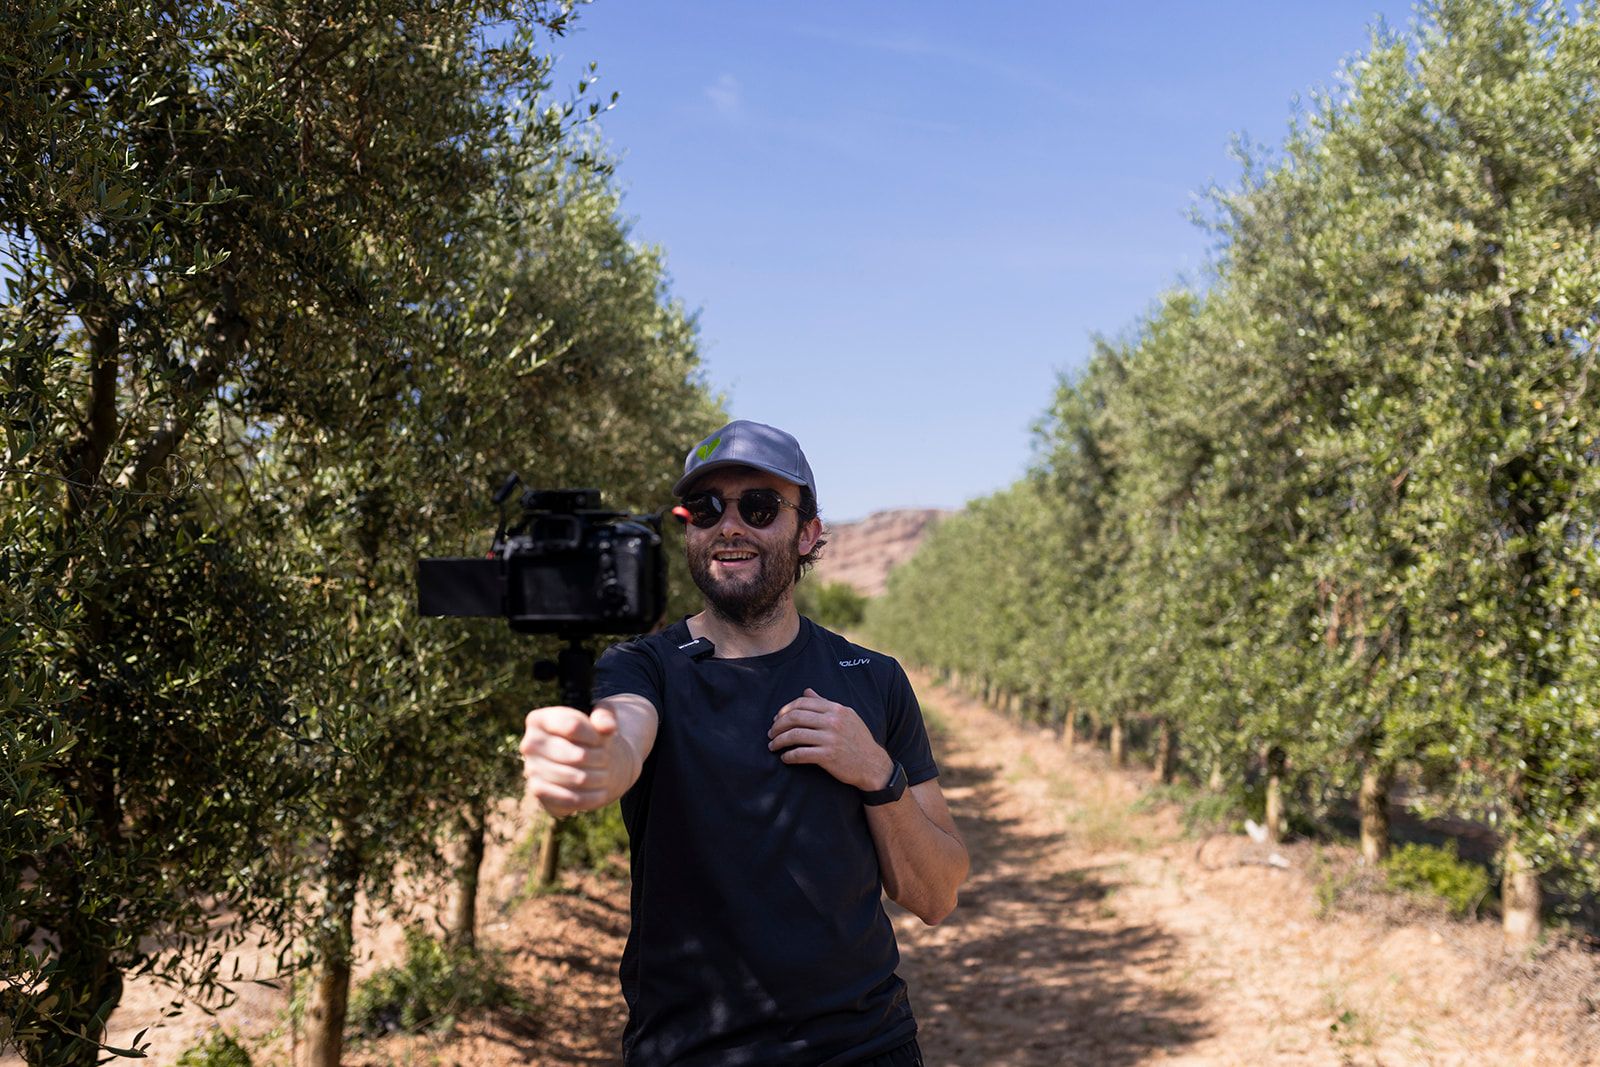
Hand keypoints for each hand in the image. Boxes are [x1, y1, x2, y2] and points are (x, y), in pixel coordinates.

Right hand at [519, 704, 629, 817]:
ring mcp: (531, 768)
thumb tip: (607, 727)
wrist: (582, 762)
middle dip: (599, 759)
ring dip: (597, 778)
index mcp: (539, 719)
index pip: (573, 726)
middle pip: (577, 755)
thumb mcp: (601, 716)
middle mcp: (529, 744)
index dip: (595, 736)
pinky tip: (600, 793)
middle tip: (607, 760)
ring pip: (574, 778)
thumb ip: (606, 715)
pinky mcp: (538, 791)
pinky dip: (589, 797)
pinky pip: (567, 797)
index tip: (603, 738)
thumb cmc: (591, 735)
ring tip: (604, 774)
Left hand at [767, 687, 893, 791]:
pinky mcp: (828, 756)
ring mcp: (830, 739)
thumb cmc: (858, 740)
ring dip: (779, 740)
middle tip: (771, 733)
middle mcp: (833, 721)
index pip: (802, 703)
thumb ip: (825, 703)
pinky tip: (785, 758)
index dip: (785, 710)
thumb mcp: (846, 716)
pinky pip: (801, 754)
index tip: (777, 718)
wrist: (872, 764)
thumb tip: (807, 691)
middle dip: (778, 725)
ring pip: (795, 735)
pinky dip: (789, 756)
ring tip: (772, 745)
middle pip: (795, 717)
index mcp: (836, 709)